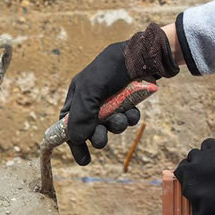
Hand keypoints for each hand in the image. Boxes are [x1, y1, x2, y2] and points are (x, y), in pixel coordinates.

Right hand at [61, 23, 179, 164]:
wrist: (145, 56)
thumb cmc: (113, 67)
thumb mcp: (91, 89)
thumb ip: (82, 114)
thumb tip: (77, 139)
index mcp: (79, 94)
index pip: (69, 123)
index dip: (74, 140)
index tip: (83, 157)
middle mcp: (94, 100)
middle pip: (91, 129)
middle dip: (98, 136)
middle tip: (102, 139)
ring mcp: (113, 102)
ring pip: (111, 125)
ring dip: (116, 126)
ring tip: (122, 119)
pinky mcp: (129, 102)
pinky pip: (128, 119)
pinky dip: (130, 118)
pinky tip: (133, 111)